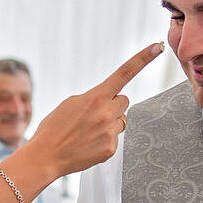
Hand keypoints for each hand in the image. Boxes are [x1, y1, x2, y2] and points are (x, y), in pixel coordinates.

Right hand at [27, 43, 162, 176]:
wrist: (46, 156)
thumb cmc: (54, 128)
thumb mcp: (70, 104)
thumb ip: (93, 98)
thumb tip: (108, 100)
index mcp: (95, 96)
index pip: (124, 73)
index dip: (143, 58)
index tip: (157, 46)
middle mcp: (106, 113)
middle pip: (123, 101)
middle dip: (112, 105)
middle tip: (93, 115)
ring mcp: (110, 132)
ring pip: (121, 120)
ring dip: (109, 123)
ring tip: (88, 132)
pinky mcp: (111, 149)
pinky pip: (115, 138)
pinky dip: (104, 139)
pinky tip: (88, 144)